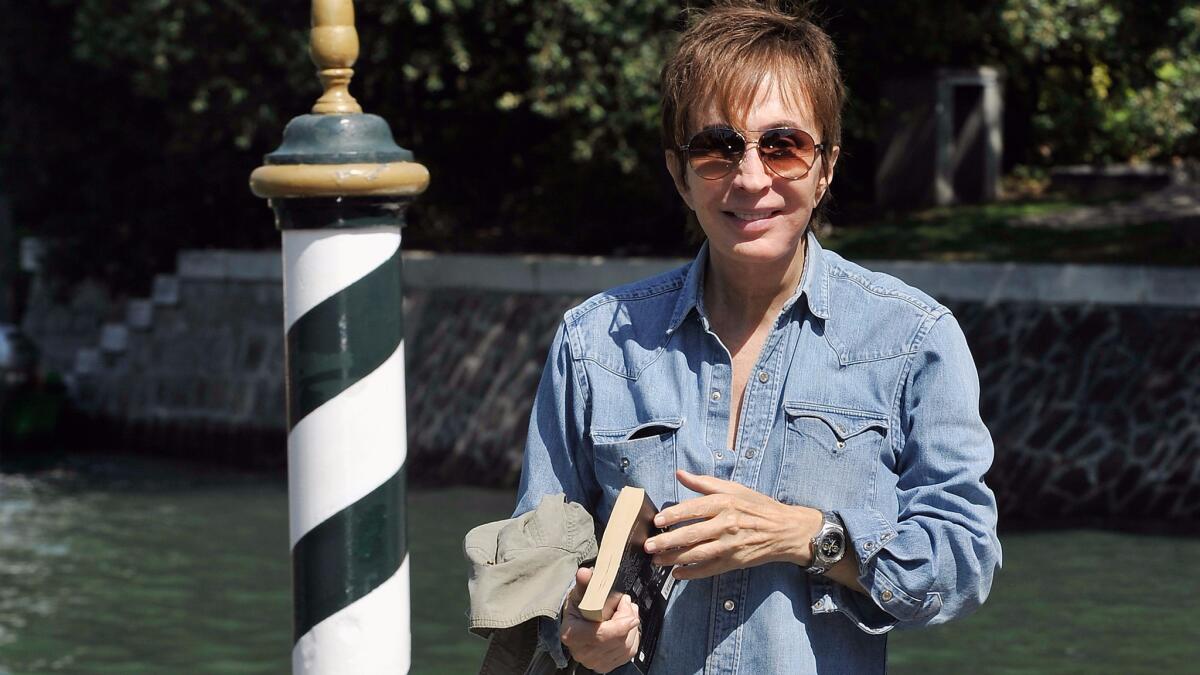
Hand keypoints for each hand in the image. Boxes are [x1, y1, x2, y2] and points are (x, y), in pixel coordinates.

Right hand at [559, 567, 640, 672]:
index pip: (601, 634)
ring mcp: (595, 662)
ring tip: (627, 610)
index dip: (619, 623)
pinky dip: (632, 637)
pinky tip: (627, 625)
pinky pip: (628, 653)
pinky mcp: (606, 666)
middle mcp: (582, 652)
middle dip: (627, 617)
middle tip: (627, 602)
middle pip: (617, 639)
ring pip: (625, 646)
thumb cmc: (579, 608)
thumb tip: (584, 572)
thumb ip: (585, 584)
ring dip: (632, 626)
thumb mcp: (580, 593)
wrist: (577, 624)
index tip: (628, 604)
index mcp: (572, 635)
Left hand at [644, 469, 821, 579]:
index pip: (693, 508)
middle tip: (649, 545)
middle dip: (667, 541)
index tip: (657, 520)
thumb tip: (680, 474)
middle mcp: (727, 524)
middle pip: (692, 534)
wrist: (785, 530)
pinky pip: (709, 569)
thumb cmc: (758, 507)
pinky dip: (692, 573)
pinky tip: (678, 574)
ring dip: (675, 558)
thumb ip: (704, 483)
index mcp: (725, 503)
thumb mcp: (734, 489)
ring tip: (657, 560)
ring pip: (697, 554)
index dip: (673, 515)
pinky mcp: (734, 562)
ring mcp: (731, 545)